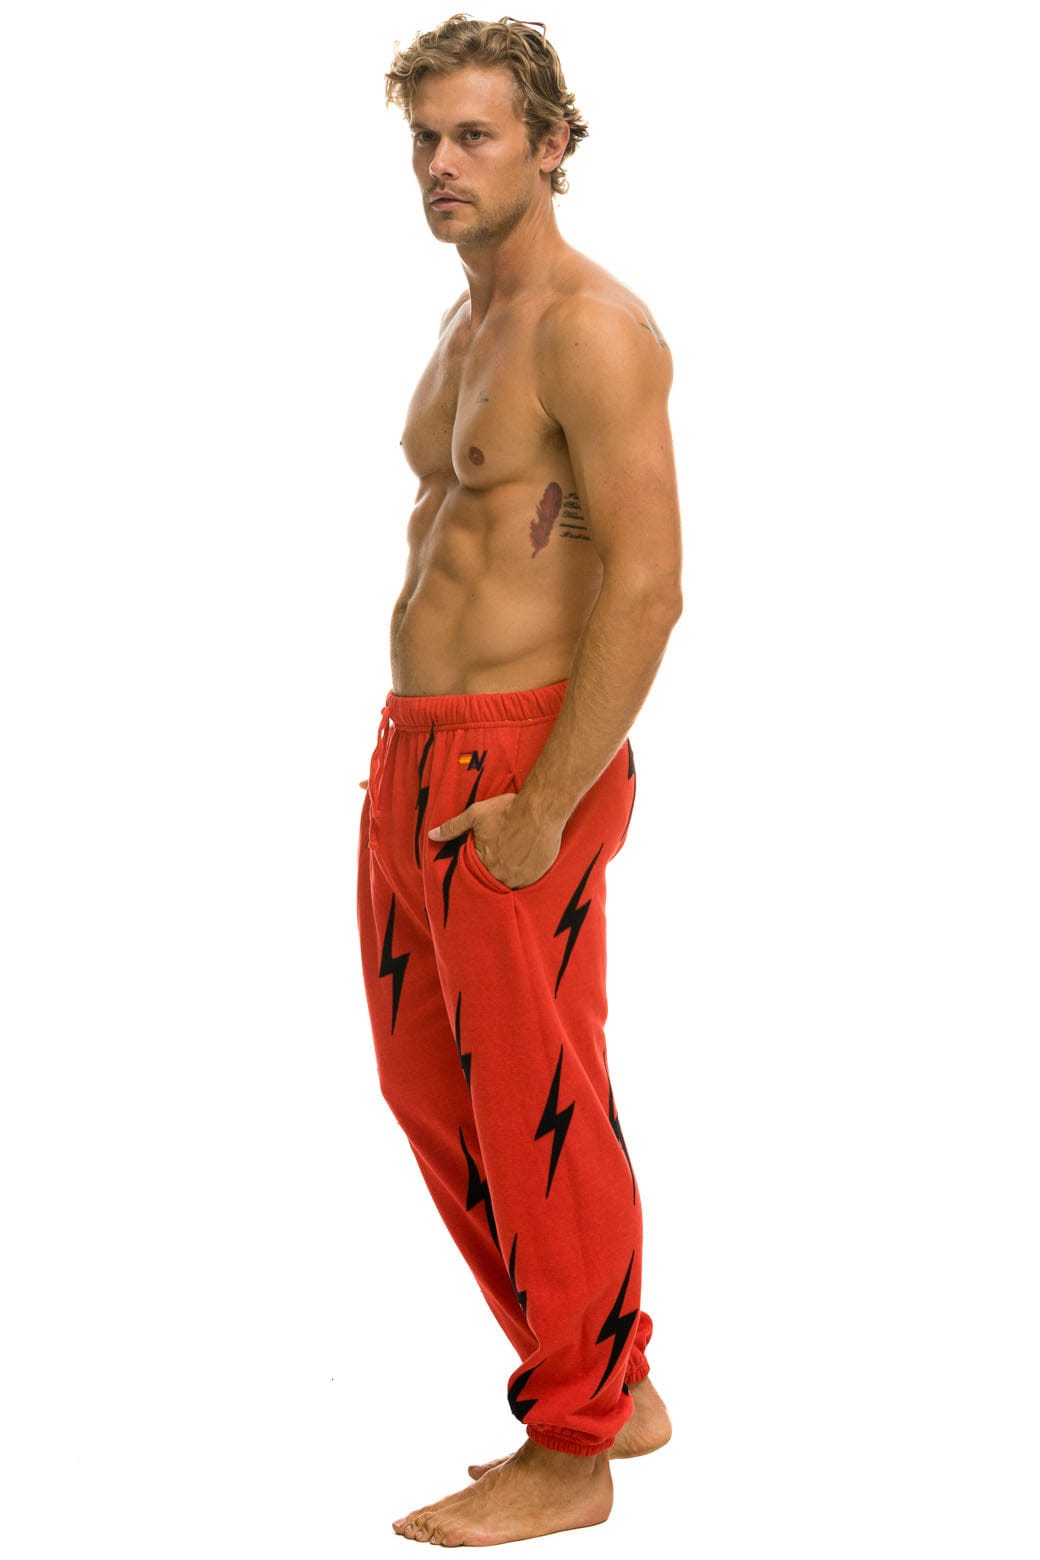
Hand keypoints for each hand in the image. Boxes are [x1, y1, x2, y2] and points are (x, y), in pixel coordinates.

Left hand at [430, 793, 561, 888]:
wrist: (540, 810)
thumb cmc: (507, 811)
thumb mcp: (475, 814)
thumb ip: (453, 827)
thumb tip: (432, 835)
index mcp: (484, 863)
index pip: (475, 873)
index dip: (479, 864)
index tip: (485, 855)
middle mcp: (501, 875)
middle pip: (493, 879)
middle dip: (494, 870)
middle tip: (501, 855)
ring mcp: (521, 878)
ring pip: (511, 883)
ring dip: (509, 874)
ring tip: (513, 858)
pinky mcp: (537, 875)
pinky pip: (528, 881)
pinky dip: (525, 874)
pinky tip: (526, 860)